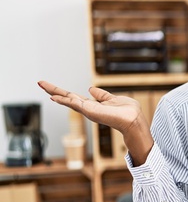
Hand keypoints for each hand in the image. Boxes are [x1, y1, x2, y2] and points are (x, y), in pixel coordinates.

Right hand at [37, 81, 153, 164]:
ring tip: (43, 85)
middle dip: (54, 90)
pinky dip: (64, 100)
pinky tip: (54, 96)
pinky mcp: (90, 111)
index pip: (74, 97)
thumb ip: (101, 95)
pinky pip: (74, 104)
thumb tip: (91, 88)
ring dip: (56, 92)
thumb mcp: (112, 98)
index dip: (63, 93)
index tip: (51, 88)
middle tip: (40, 82)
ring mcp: (88, 110)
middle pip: (67, 98)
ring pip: (68, 100)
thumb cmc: (127, 112)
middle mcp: (88, 108)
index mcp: (92, 105)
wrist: (133, 120)